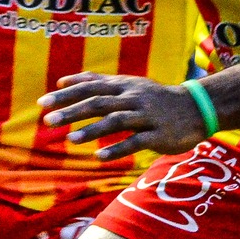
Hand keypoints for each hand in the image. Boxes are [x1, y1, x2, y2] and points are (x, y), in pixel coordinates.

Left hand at [38, 73, 209, 159]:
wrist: (197, 108)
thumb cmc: (155, 98)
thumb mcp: (128, 84)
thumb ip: (97, 82)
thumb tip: (63, 81)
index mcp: (124, 86)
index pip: (91, 87)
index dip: (67, 94)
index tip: (42, 103)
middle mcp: (133, 98)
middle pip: (99, 103)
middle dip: (72, 111)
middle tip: (48, 121)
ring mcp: (147, 116)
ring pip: (117, 121)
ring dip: (92, 130)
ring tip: (71, 140)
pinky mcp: (158, 134)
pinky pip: (136, 142)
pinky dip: (118, 149)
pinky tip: (100, 157)